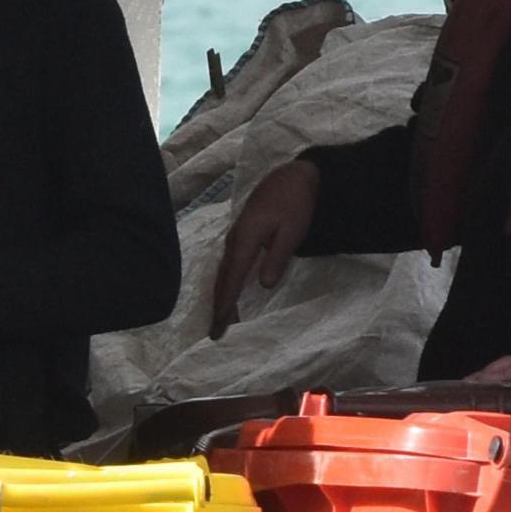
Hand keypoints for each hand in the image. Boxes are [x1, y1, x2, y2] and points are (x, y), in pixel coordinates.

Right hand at [208, 158, 321, 337]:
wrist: (292, 179)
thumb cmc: (295, 204)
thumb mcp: (293, 231)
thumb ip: (277, 257)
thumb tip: (263, 285)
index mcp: (245, 239)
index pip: (232, 277)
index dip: (225, 302)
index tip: (219, 324)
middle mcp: (234, 240)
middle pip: (222, 279)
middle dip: (219, 306)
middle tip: (215, 332)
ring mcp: (235, 238)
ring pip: (223, 273)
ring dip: (221, 297)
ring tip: (221, 320)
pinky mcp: (240, 237)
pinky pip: (228, 266)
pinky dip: (226, 284)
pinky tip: (228, 294)